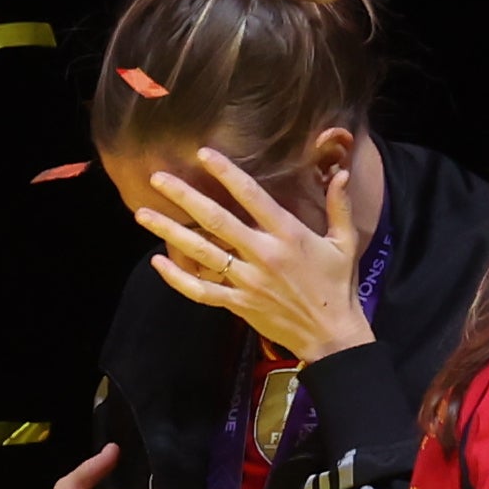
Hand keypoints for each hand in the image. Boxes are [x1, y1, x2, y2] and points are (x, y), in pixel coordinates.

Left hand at [136, 146, 375, 366]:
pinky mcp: (237, 303)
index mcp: (289, 235)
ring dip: (169, 232)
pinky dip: (177, 278)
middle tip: (157, 178)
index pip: (253, 196)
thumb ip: (339, 206)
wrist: (330, 333)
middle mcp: (263, 255)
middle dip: (185, 197)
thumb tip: (343, 171)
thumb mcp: (345, 242)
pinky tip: (157, 262)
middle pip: (216, 221)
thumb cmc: (338, 285)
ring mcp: (247, 281)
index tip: (204, 154)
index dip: (227, 173)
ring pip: (200, 253)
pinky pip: (201, 290)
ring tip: (143, 214)